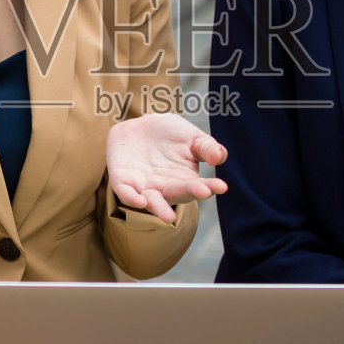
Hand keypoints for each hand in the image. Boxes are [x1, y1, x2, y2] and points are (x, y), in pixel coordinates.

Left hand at [105, 112, 227, 221]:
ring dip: (159, 208)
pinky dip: (132, 199)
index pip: (199, 186)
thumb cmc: (170, 135)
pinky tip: (141, 201)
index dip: (210, 187)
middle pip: (178, 194)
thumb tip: (219, 157)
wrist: (138, 126)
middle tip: (203, 192)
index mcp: (185, 179)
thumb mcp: (192, 137)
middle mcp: (166, 187)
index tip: (221, 186)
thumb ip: (207, 147)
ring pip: (152, 202)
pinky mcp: (122, 182)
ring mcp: (144, 187)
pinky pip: (126, 194)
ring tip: (169, 217)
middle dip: (190, 194)